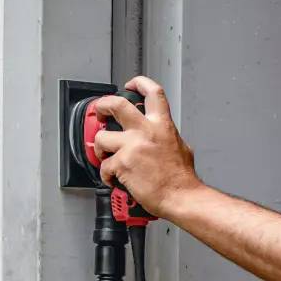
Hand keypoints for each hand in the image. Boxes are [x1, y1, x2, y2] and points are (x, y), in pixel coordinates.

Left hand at [91, 75, 200, 215]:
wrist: (180, 197)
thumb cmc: (181, 179)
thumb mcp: (181, 148)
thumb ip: (167, 136)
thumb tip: (161, 136)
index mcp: (162, 125)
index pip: (152, 92)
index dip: (139, 83)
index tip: (130, 85)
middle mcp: (146, 131)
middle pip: (115, 104)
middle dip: (101, 106)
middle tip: (99, 113)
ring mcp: (132, 146)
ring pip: (102, 138)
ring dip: (100, 149)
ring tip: (107, 158)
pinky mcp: (121, 163)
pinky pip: (104, 166)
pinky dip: (107, 175)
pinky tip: (115, 179)